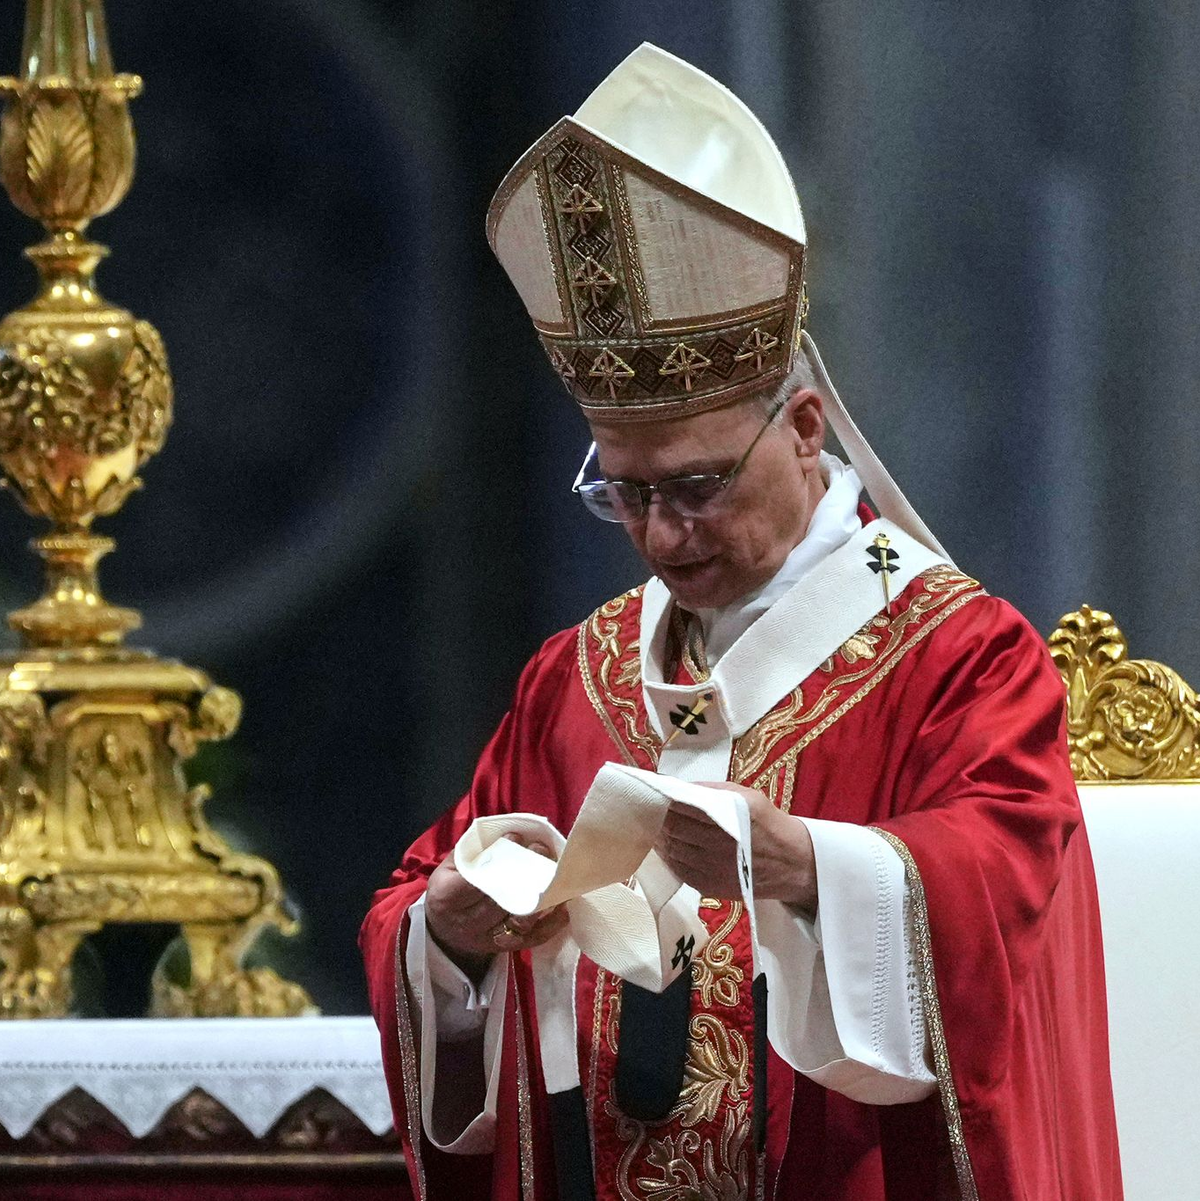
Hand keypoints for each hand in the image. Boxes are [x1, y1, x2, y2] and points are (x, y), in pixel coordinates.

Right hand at [424, 833, 568, 978]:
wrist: (443, 933)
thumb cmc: (449, 893)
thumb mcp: (448, 869)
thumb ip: (472, 852)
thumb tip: (505, 835)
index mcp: (448, 897)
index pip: (476, 879)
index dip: (498, 859)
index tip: (516, 838)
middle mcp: (467, 922)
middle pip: (501, 901)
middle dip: (525, 873)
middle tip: (542, 850)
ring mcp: (487, 939)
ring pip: (519, 921)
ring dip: (541, 898)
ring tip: (555, 875)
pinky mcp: (505, 949)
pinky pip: (532, 940)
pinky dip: (550, 924)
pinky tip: (563, 906)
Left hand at [654, 782, 816, 913]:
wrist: (793, 864)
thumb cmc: (768, 824)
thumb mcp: (747, 796)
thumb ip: (712, 790)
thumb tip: (678, 787)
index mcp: (729, 817)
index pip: (682, 808)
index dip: (664, 802)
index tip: (655, 794)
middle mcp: (719, 845)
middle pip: (673, 830)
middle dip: (659, 819)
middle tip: (652, 810)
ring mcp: (713, 870)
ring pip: (672, 851)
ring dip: (661, 838)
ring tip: (657, 827)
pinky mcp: (710, 887)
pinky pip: (679, 871)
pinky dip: (669, 858)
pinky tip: (668, 847)